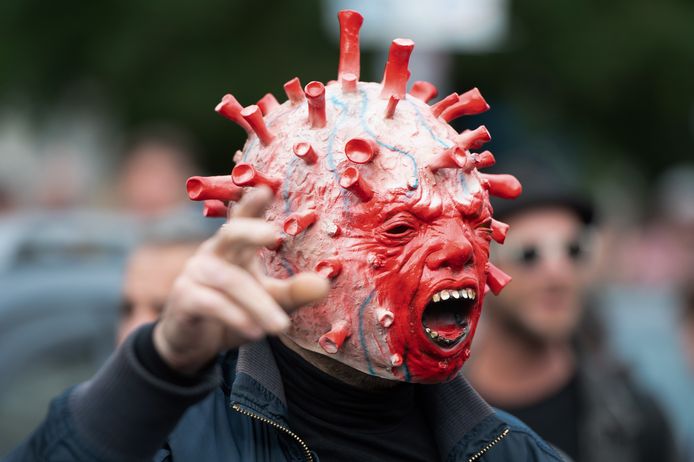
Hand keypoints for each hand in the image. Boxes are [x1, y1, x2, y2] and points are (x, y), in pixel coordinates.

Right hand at [153, 186, 329, 374]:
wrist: (192, 342)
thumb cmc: (234, 311)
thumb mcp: (269, 302)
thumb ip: (294, 293)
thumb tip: (324, 285)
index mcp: (235, 246)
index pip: (244, 217)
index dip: (252, 202)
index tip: (265, 188)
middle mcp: (214, 253)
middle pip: (231, 234)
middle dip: (250, 229)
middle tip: (272, 233)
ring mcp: (196, 274)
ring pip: (230, 282)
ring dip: (258, 304)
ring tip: (281, 327)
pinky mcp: (184, 298)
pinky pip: (211, 303)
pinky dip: (235, 317)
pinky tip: (255, 332)